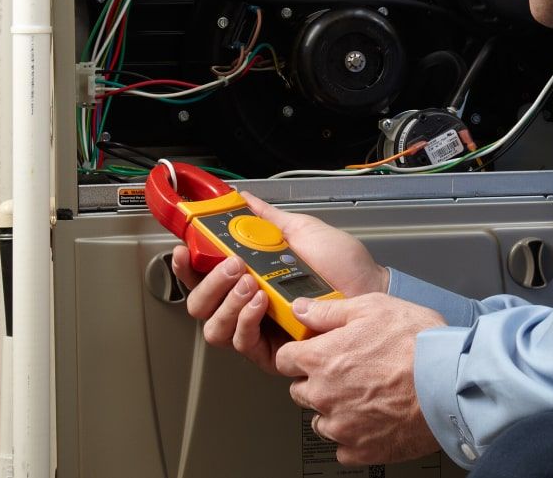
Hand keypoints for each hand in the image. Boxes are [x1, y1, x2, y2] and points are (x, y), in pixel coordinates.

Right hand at [171, 192, 387, 374]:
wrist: (368, 288)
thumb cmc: (341, 264)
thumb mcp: (300, 231)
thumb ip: (267, 219)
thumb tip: (244, 199)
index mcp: (248, 277)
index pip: (202, 277)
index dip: (186, 267)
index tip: (184, 249)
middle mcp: (246, 306)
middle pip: (200, 306)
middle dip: (210, 283)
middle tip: (233, 264)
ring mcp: (258, 331)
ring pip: (215, 328)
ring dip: (227, 302)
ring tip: (251, 282)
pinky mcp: (273, 353)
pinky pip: (243, 343)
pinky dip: (246, 320)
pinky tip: (260, 302)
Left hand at [276, 293, 446, 465]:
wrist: (451, 384)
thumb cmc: (418, 345)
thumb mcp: (373, 308)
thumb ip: (329, 311)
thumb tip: (301, 309)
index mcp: (321, 359)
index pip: (285, 360)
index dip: (299, 354)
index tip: (312, 354)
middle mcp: (324, 395)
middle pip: (299, 392)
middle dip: (317, 382)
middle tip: (347, 374)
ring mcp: (341, 426)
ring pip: (320, 421)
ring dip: (334, 410)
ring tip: (364, 397)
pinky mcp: (361, 450)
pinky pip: (343, 448)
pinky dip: (354, 437)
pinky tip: (373, 421)